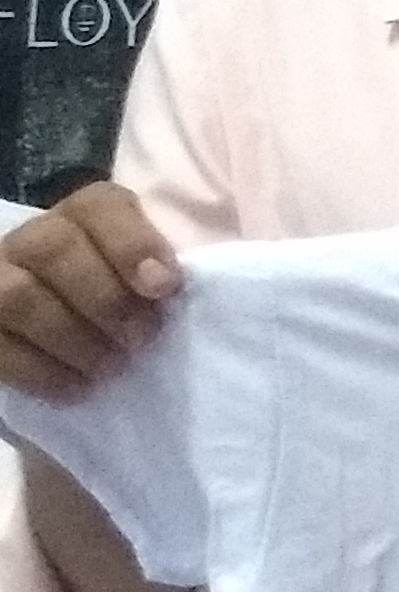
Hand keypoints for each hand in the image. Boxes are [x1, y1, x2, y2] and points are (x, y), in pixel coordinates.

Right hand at [0, 183, 181, 399]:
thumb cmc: (132, 310)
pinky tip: (78, 387)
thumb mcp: (157, 282)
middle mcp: (33, 240)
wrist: (75, 341)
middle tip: (141, 338)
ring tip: (111, 366)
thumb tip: (188, 286)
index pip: (99, 205)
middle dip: (105, 299)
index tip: (164, 286)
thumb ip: (169, 274)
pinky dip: (42, 371)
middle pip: (53, 248)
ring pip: (18, 296)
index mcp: (86, 218)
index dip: (131, 242)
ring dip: (73, 337)